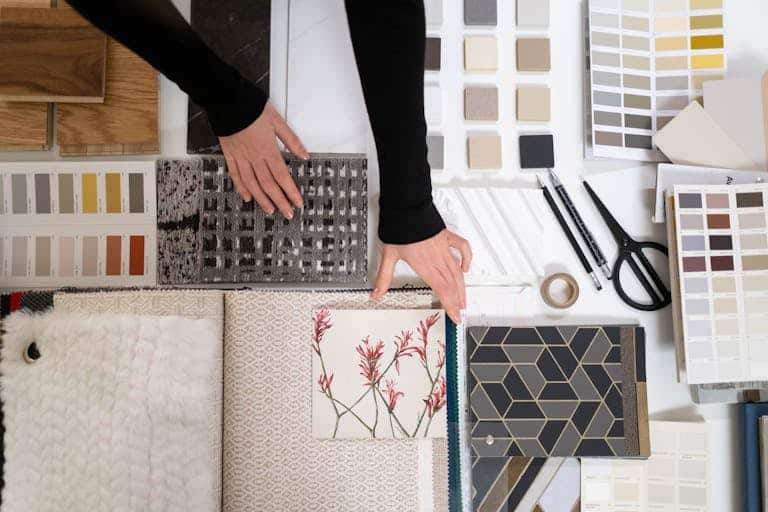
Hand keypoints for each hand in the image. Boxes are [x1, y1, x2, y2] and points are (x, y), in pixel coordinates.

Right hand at [219, 102, 309, 218]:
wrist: (227, 100)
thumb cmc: (252, 107)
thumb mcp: (278, 120)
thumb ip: (291, 140)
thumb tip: (304, 155)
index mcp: (268, 148)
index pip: (282, 175)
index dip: (290, 191)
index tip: (297, 202)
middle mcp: (254, 156)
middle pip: (268, 184)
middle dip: (279, 200)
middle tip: (287, 213)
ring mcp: (240, 157)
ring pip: (252, 183)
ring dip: (262, 199)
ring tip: (270, 210)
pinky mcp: (229, 155)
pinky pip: (235, 175)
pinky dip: (241, 187)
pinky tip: (247, 197)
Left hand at [371, 229, 471, 323]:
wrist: (407, 208)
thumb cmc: (399, 228)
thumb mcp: (388, 256)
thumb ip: (383, 277)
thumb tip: (377, 293)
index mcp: (425, 265)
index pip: (442, 290)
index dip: (450, 305)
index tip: (455, 316)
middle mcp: (437, 258)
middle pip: (452, 284)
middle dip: (457, 301)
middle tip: (460, 312)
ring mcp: (443, 248)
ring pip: (458, 271)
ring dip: (462, 287)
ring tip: (463, 299)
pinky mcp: (446, 237)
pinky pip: (462, 249)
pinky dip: (467, 259)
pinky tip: (466, 267)